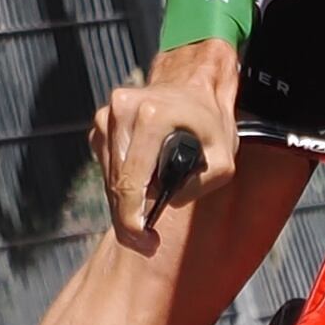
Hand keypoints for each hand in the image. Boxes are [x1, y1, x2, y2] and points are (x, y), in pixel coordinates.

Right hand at [92, 40, 241, 250]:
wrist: (193, 84)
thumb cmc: (210, 119)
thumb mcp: (222, 158)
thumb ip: (199, 185)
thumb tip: (165, 202)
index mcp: (151, 116)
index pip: (130, 182)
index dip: (132, 220)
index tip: (143, 239)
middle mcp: (122, 110)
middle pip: (115, 184)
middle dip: (128, 218)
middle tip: (146, 241)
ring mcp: (108, 114)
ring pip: (108, 177)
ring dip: (124, 201)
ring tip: (146, 214)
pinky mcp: (102, 121)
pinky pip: (106, 164)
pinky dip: (121, 180)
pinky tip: (142, 182)